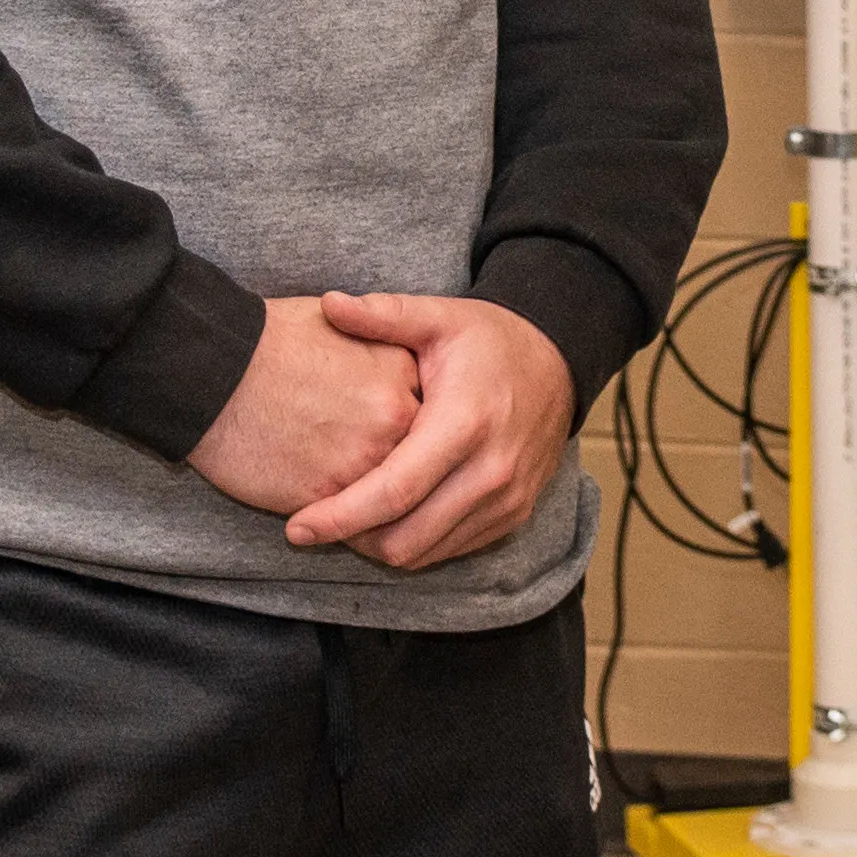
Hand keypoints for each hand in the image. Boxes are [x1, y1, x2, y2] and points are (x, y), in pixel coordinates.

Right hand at [189, 296, 417, 520]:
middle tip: (381, 468)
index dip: (416, 426)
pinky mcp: (330, 498)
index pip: (431, 413)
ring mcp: (364, 461)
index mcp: (401, 372)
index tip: (398, 430)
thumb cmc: (271, 341)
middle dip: (405, 466)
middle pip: (419, 458)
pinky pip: (352, 520)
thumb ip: (382, 352)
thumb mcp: (343, 326)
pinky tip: (331, 510)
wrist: (214, 372)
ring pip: (390, 497)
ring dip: (379, 503)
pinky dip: (345, 520)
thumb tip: (401, 375)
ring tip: (363, 501)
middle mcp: (394, 418)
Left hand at [281, 294, 580, 568]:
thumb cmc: (490, 339)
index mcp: (465, 421)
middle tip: (314, 522)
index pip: (395, 491)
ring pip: (425, 553)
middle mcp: (491, 471)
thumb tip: (328, 304)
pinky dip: (414, 543)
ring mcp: (507, 500)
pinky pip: (451, 550)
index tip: (297, 528)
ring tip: (346, 520)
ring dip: (380, 546)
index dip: (341, 516)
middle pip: (406, 538)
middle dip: (352, 540)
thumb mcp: (439, 316)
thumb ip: (383, 314)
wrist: (559, 363)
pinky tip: (388, 518)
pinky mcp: (514, 516)